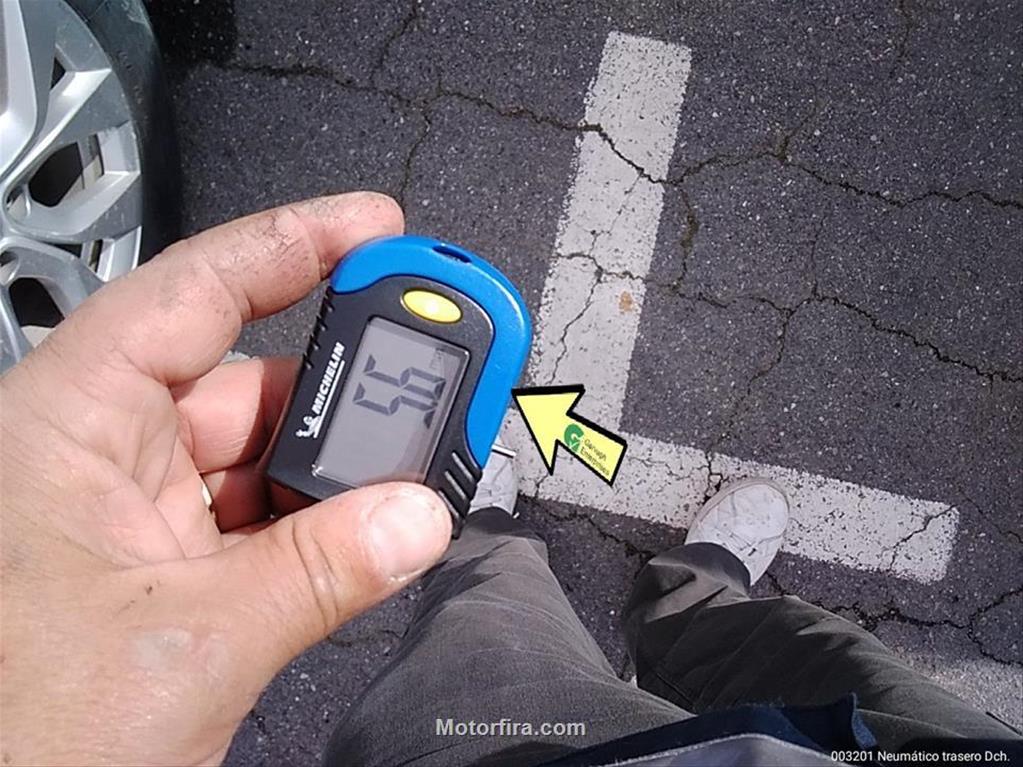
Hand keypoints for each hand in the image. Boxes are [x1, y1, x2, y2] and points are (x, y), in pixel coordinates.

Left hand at [0, 193, 451, 764]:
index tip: (376, 226)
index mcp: (67, 426)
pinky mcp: (165, 564)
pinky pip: (258, 514)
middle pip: (243, 376)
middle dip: (341, 380)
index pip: (190, 294)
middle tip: (429, 368)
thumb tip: (420, 518)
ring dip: (336, 463)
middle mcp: (99, 452)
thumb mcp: (188, 644)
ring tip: (415, 464)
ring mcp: (135, 512)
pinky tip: (371, 522)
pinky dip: (316, 518)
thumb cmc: (18, 733)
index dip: (288, 245)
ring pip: (257, 453)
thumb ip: (319, 573)